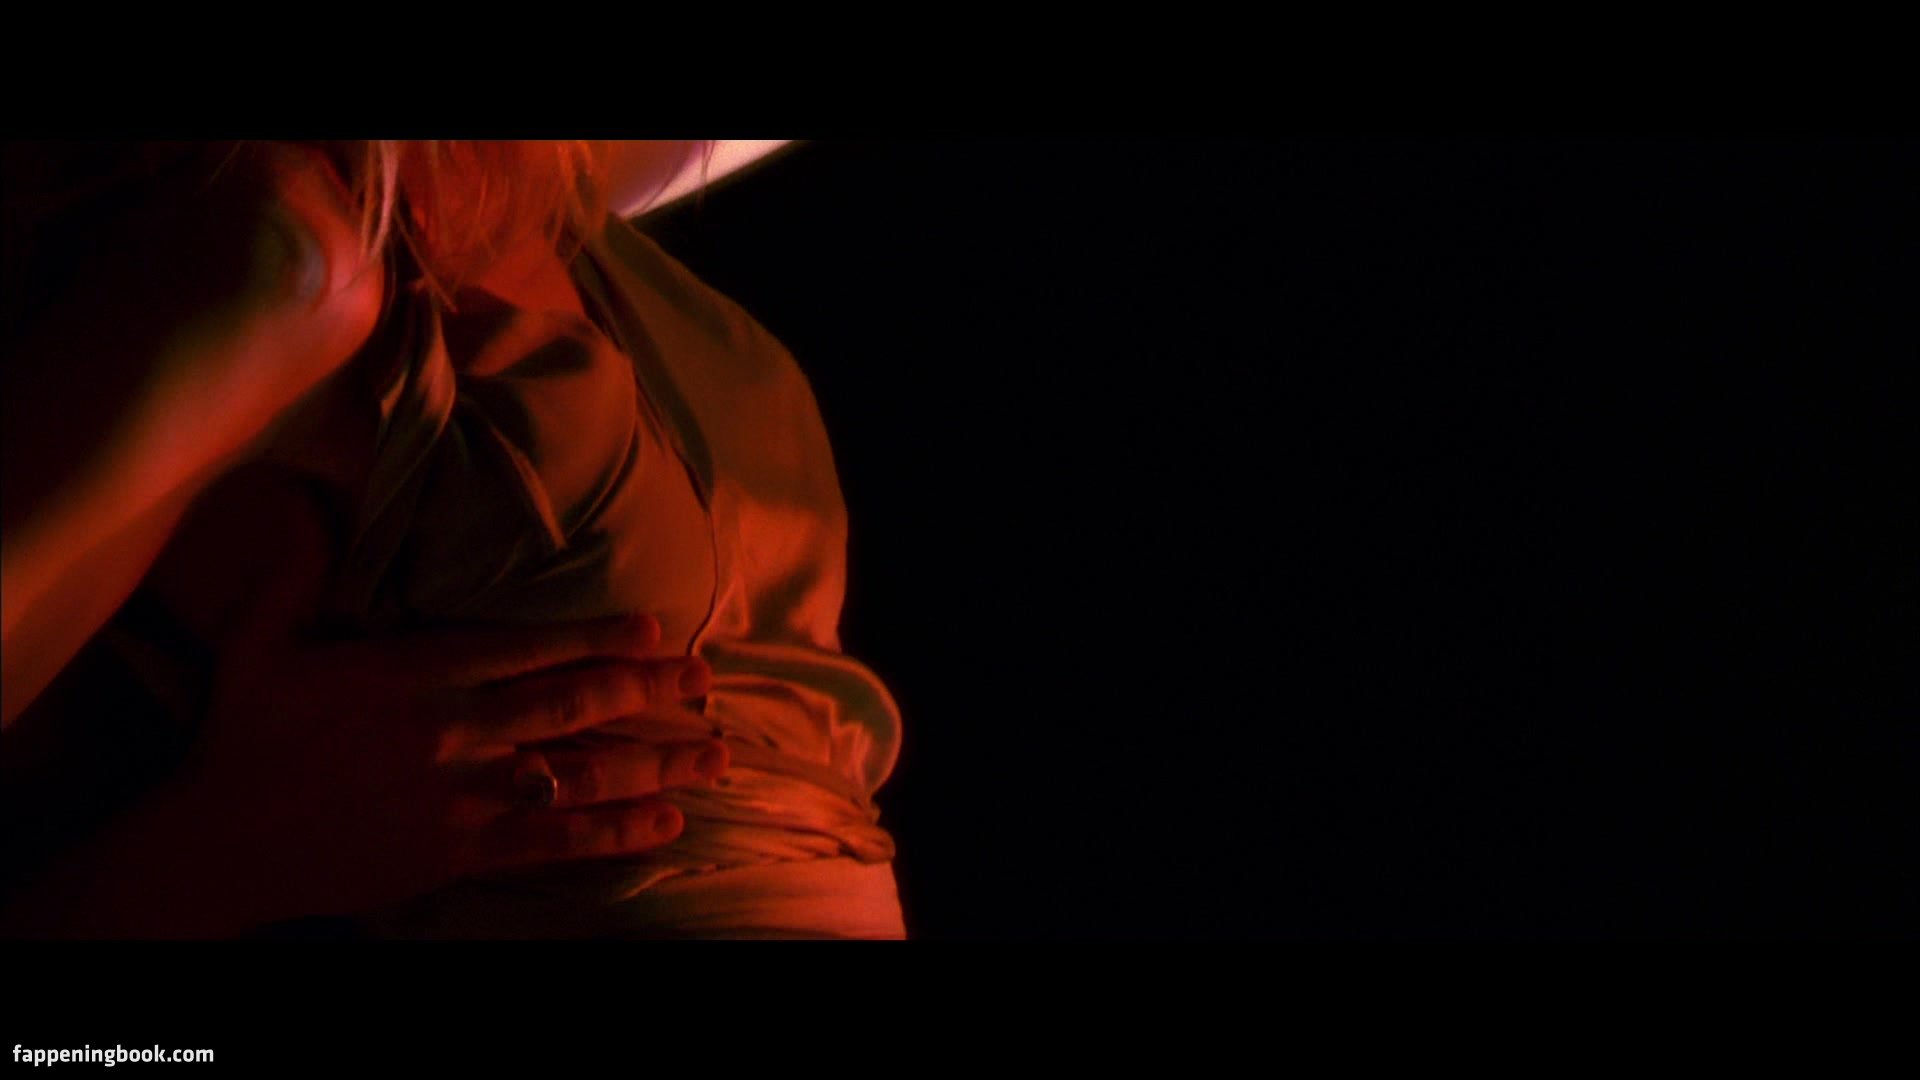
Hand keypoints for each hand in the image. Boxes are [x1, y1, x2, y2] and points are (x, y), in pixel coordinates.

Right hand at [173, 485, 729, 928]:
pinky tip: (667, 823)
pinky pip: (555, 840)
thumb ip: (297, 565)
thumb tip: (310, 489)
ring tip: (716, 754)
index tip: (657, 627)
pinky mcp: (460, 853)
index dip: (600, 635)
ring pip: (581, 771)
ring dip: (657, 762)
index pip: (529, 645)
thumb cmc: (242, 736)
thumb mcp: (259, 639)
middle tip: (705, 678)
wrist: (216, 843)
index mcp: (418, 672)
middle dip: (649, 688)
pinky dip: (616, 832)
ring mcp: (463, 795)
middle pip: (573, 702)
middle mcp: (455, 729)